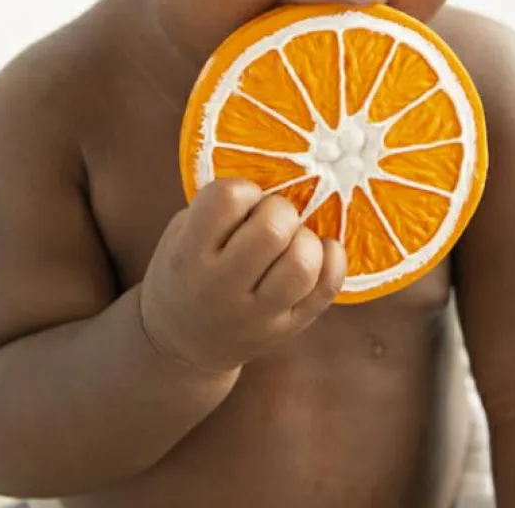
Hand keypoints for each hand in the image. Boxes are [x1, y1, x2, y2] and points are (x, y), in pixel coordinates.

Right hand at [140, 179, 346, 373]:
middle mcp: (220, 288)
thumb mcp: (182, 233)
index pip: (227, 198)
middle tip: (271, 218)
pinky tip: (320, 251)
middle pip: (272, 230)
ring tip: (292, 241)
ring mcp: (257, 315)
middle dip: (280, 210)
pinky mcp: (287, 328)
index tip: (244, 201)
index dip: (244, 189)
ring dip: (306, 240)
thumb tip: (279, 174)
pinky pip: (326, 289)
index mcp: (188, 254)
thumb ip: (218, 207)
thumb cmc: (187, 269)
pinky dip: (333, 261)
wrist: (182, 341)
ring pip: (302, 265)